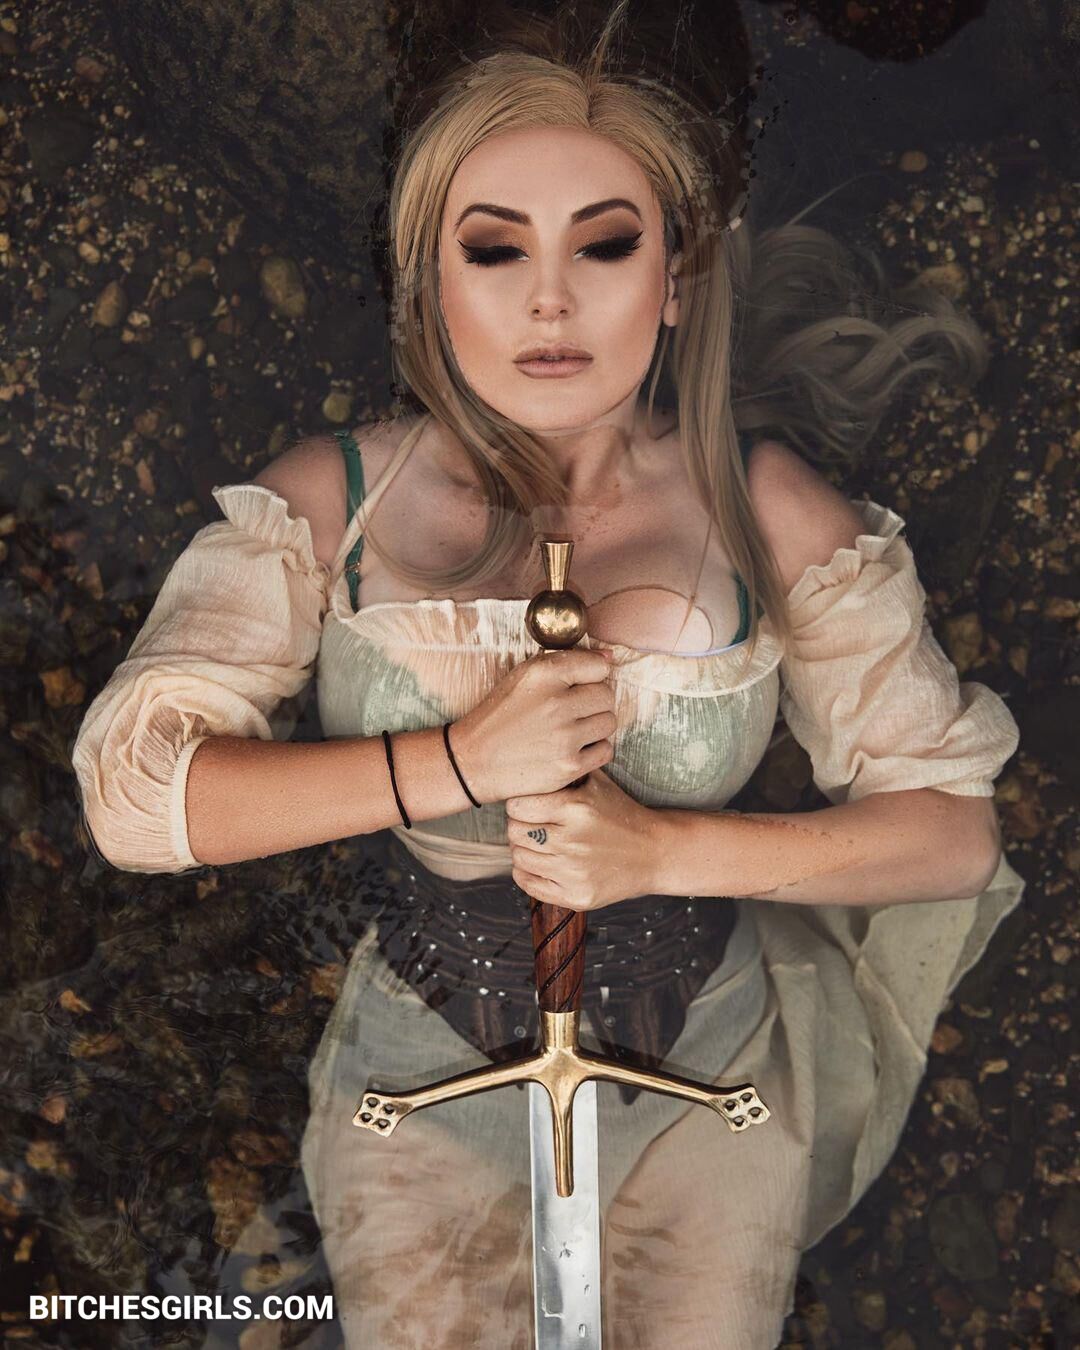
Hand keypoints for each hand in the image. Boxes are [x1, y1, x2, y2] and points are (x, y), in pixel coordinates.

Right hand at [450, 648, 615, 802]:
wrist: (473, 760)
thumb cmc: (500, 715)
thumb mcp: (523, 677)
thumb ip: (566, 662)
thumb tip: (609, 657)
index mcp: (543, 675)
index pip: (599, 666)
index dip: (592, 676)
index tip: (579, 685)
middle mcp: (555, 703)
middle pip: (607, 695)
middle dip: (594, 701)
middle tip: (573, 710)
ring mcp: (564, 737)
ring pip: (609, 722)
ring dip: (595, 725)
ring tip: (572, 729)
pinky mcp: (569, 766)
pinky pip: (606, 750)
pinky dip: (594, 750)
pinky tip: (574, 748)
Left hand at [505, 769, 662, 911]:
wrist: (653, 853)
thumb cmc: (621, 814)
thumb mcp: (598, 783)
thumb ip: (568, 768)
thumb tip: (534, 758)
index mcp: (576, 808)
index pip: (517, 806)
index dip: (519, 804)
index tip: (527, 806)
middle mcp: (572, 841)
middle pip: (515, 832)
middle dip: (519, 826)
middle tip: (531, 825)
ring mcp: (574, 872)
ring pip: (519, 858)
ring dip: (524, 849)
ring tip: (538, 843)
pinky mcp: (576, 896)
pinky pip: (529, 884)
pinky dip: (527, 873)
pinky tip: (540, 863)